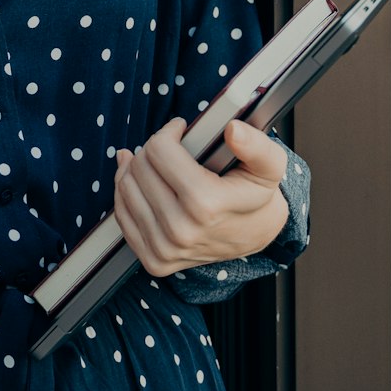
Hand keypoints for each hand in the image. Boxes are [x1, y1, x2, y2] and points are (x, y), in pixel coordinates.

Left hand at [113, 117, 289, 277]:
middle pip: (140, 167)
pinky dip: (127, 192)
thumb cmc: (257, 196)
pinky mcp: (154, 261)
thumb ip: (256, 144)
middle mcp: (180, 231)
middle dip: (153, 148)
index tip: (180, 130)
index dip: (169, 132)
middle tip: (171, 147)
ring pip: (126, 188)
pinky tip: (142, 182)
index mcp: (205, 204)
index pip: (159, 150)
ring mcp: (164, 249)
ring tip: (156, 163)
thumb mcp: (269, 165)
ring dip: (137, 167)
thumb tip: (233, 130)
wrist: (255, 236)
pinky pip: (122, 215)